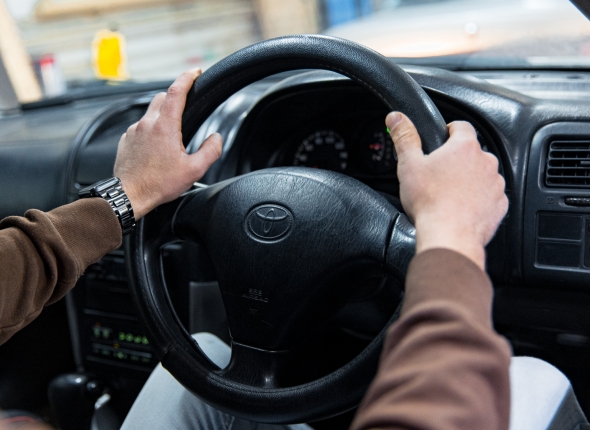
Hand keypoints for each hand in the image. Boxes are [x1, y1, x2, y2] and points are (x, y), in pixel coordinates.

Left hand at [114, 68, 222, 219]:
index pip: (176, 91)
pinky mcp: (125, 140)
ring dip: (162, 116)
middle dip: (175, 96)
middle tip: (186, 105)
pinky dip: (150, 130)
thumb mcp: (194, 170)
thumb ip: (210, 150)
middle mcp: (146, 124)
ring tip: (172, 135)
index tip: (195, 72)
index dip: (187, 78)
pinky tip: (156, 147)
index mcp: (165, 126)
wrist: (129, 195)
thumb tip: (216, 138)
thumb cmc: (158, 184)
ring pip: (150, 113)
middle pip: (161, 97)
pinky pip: (140, 128)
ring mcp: (133, 131)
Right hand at [386, 112, 507, 269]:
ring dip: (469, 180)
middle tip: (438, 174)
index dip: (449, 131)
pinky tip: (461, 208)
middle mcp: (486, 162)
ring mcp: (495, 184)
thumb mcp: (408, 165)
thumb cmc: (430, 202)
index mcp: (465, 147)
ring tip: (449, 194)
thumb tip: (396, 117)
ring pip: (482, 174)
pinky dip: (478, 200)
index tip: (441, 139)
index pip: (461, 126)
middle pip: (472, 152)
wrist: (449, 237)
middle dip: (457, 160)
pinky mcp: (499, 205)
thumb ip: (404, 137)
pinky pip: (490, 196)